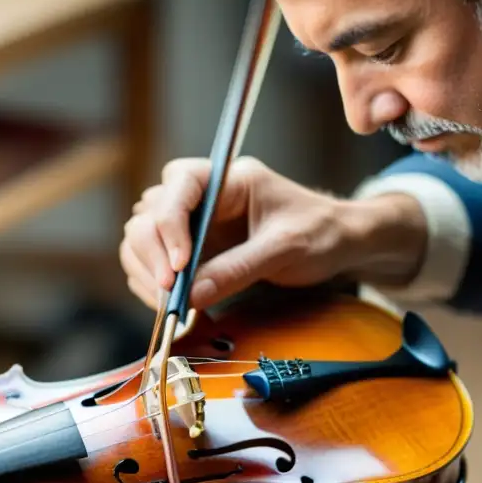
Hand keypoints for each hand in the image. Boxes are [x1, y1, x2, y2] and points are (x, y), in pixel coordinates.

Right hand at [120, 157, 353, 310]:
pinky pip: (153, 262)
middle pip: (150, 212)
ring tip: (169, 304)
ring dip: (145, 270)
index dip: (170, 223)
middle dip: (152, 252)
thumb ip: (239, 268)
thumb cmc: (320, 233)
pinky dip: (151, 284)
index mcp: (228, 178)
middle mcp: (204, 195)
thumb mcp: (285, 249)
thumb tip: (193, 294)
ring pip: (142, 237)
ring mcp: (194, 222)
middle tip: (169, 292)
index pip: (180, 183)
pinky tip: (172, 304)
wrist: (338, 243)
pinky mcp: (192, 249)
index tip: (180, 266)